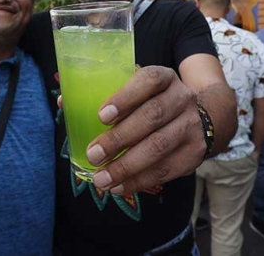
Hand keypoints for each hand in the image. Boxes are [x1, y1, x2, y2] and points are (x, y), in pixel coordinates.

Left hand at [85, 66, 206, 194]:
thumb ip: (102, 93)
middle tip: (93, 154)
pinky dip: (139, 181)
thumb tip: (63, 102)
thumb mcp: (135, 89)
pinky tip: (118, 186)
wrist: (200, 118)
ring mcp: (192, 126)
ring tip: (101, 178)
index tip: (101, 116)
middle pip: (152, 116)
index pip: (148, 80)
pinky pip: (166, 170)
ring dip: (126, 166)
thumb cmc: (152, 101)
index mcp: (164, 77)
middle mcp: (182, 98)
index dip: (125, 97)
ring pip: (159, 147)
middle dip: (119, 139)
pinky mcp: (194, 153)